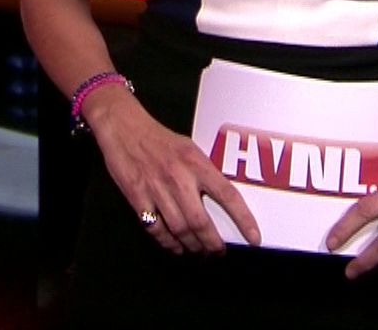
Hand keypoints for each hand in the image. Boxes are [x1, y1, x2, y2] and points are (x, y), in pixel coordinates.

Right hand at [85, 87, 261, 253]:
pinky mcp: (137, 197)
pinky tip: (175, 246)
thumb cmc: (159, 138)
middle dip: (212, 244)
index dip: (244, 220)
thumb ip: (204, 172)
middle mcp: (179, 178)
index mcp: (196, 163)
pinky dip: (168, 242)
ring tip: (198, 251)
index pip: (228, 195)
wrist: (123, 126)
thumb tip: (222, 199)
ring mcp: (156, 189)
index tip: (254, 239)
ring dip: (192, 246)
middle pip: (201, 222)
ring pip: (179, 229)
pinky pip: (155, 228)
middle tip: (217, 251)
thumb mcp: (189, 148)